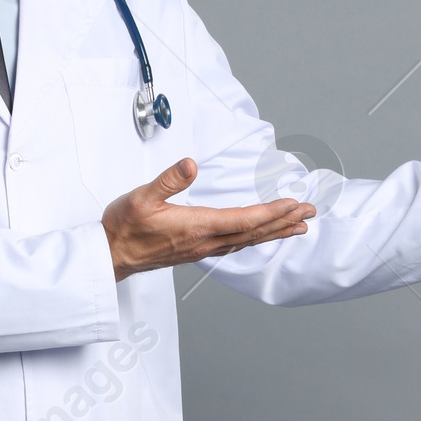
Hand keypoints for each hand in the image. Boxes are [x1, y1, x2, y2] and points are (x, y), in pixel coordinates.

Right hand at [103, 157, 311, 280]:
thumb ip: (168, 180)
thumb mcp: (141, 197)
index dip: (272, 212)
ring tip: (297, 226)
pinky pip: (236, 245)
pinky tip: (260, 236)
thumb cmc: (123, 228)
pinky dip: (255, 238)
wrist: (110, 255)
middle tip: (310, 212)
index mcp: (197, 227)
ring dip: (275, 232)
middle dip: (284, 221)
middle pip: (254, 232)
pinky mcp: (197, 251)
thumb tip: (190, 164)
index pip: (244, 220)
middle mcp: (205, 242)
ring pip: (248, 241)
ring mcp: (203, 249)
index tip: (294, 204)